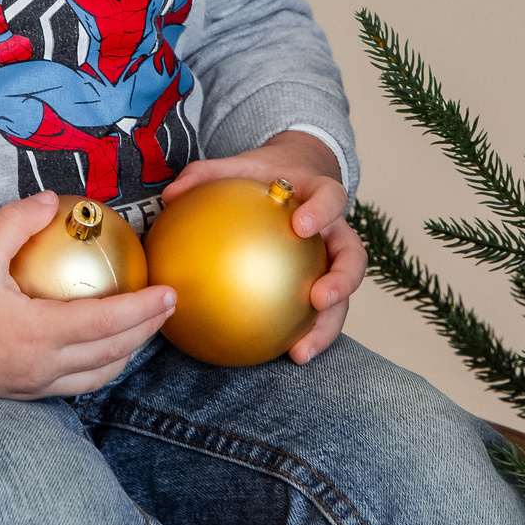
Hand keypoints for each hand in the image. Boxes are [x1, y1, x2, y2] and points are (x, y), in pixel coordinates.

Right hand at [0, 191, 176, 397]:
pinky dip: (101, 365)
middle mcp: (42, 367)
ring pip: (99, 374)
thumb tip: (51, 200)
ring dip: (128, 350)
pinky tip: (105, 345)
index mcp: (36, 334)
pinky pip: (78, 384)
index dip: (142, 309)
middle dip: (147, 329)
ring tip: (145, 325)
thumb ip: (16, 222)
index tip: (169, 292)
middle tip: (169, 304)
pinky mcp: (25, 392)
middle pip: (112, 352)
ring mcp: (34, 385)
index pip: (105, 324)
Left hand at [163, 131, 363, 364]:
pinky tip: (278, 355)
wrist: (290, 183)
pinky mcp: (321, 289)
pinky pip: (315, 315)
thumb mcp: (238, 169)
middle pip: (353, 258)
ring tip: (302, 351)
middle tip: (319, 299)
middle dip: (342, 280)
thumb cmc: (263, 178)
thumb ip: (206, 176)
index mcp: (320, 197)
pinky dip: (301, 336)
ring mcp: (332, 263)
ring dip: (326, 327)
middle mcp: (335, 232)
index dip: (322, 211)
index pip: (331, 198)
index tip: (301, 226)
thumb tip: (171, 193)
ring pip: (343, 299)